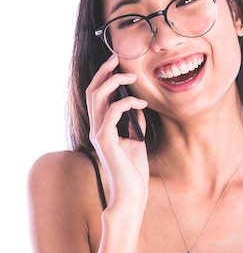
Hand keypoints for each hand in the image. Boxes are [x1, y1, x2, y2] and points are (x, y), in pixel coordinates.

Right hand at [86, 54, 148, 203]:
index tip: (118, 64)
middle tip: (118, 58)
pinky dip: (126, 103)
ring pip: (97, 97)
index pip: (97, 96)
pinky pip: (111, 112)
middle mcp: (96, 129)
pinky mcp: (106, 141)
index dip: (105, 77)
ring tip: (131, 77)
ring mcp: (98, 134)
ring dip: (114, 82)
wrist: (131, 194)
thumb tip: (137, 106)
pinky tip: (141, 104)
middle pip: (92, 91)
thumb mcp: (137, 140)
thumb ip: (133, 123)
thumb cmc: (134, 171)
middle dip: (104, 72)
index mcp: (102, 128)